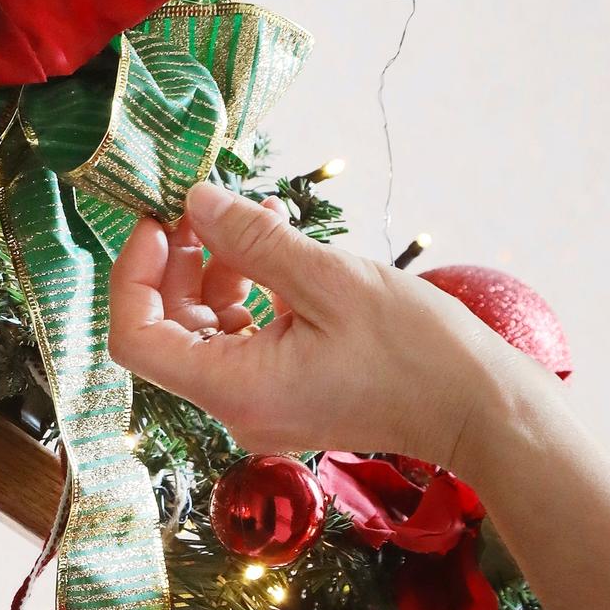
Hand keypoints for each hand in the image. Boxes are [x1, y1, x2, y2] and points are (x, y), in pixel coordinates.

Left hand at [108, 181, 542, 476]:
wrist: (477, 408)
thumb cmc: (417, 351)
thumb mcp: (329, 279)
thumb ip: (253, 240)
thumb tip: (196, 201)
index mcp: (234, 389)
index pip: (136, 340)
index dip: (133, 276)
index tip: (157, 221)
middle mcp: (235, 407)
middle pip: (167, 332)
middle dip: (175, 263)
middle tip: (201, 203)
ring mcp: (259, 405)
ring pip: (203, 332)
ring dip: (213, 271)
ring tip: (250, 214)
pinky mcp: (283, 395)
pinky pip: (242, 340)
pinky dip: (246, 293)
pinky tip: (274, 247)